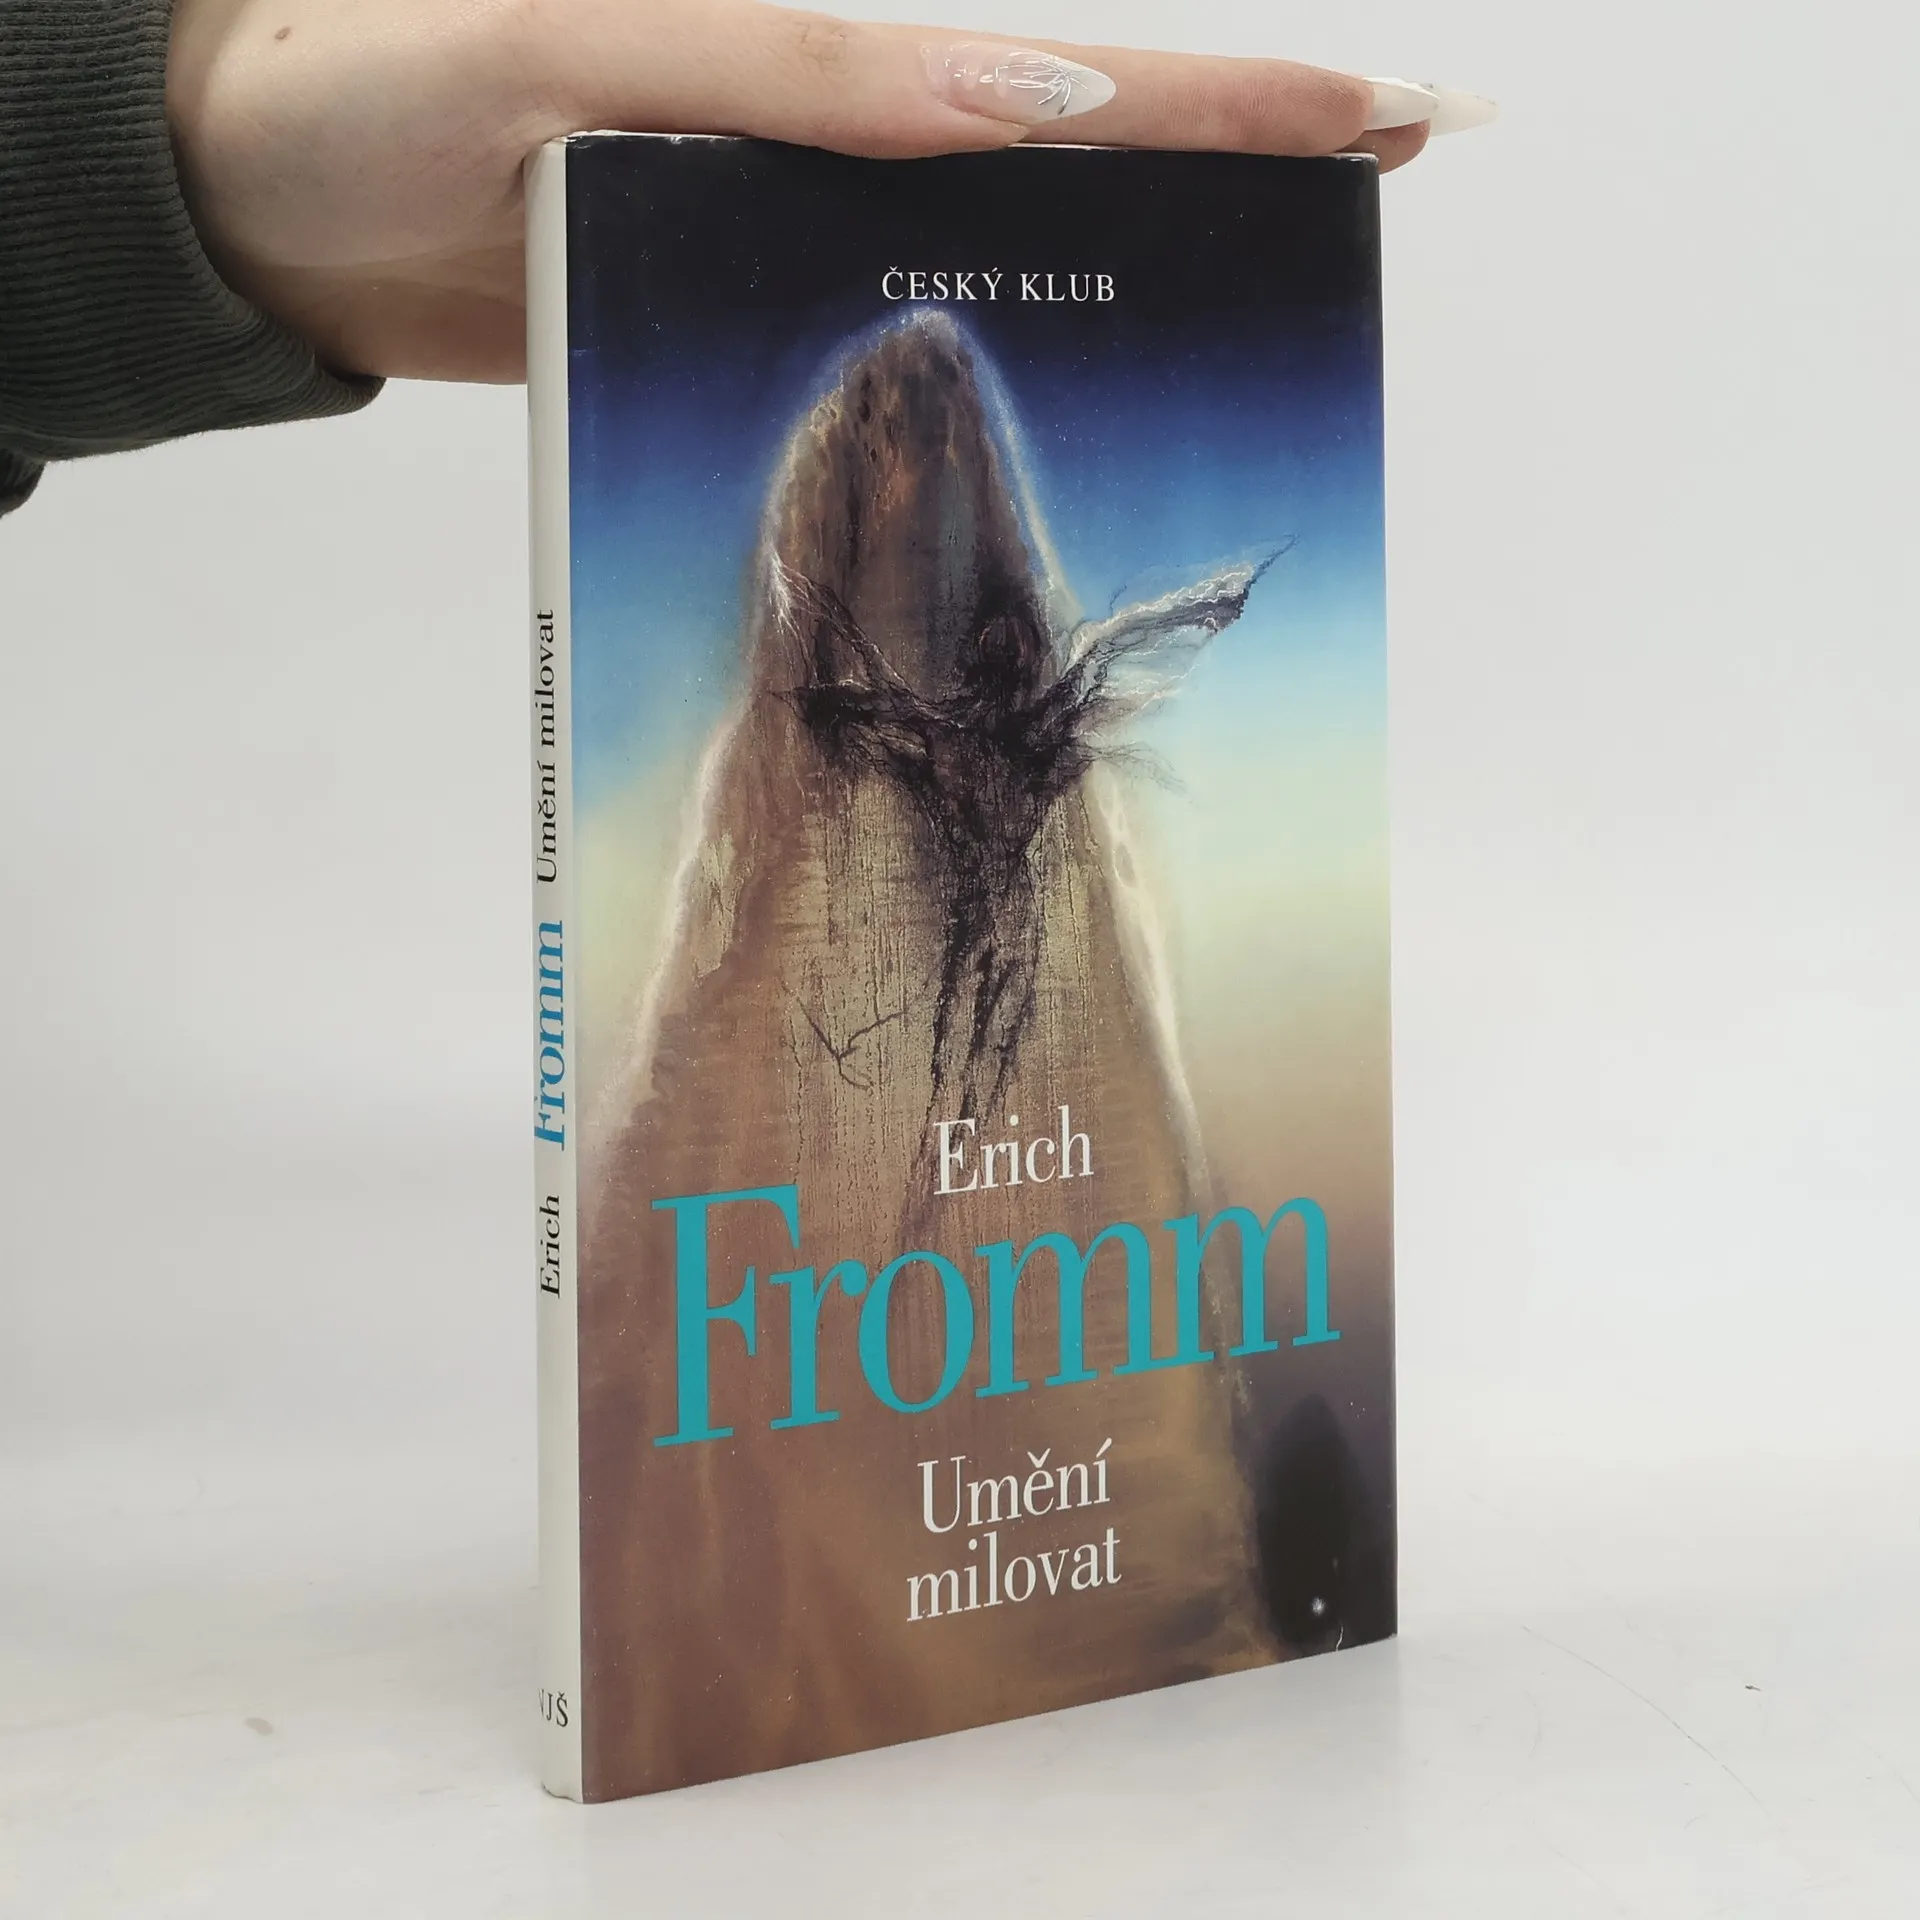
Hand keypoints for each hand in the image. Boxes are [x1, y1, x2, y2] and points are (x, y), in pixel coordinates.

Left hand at [168, 0, 1439, 383]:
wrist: (286, 209)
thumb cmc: (394, 94)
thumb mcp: (582, 43)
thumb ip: (793, 65)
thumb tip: (1018, 96)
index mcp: (829, 63)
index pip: (1073, 74)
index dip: (1238, 94)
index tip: (1397, 107)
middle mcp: (840, 145)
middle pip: (1078, 158)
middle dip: (1243, 162)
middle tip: (1401, 174)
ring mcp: (802, 242)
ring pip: (1004, 263)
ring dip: (1143, 280)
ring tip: (1286, 305)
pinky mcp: (747, 325)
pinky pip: (895, 355)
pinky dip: (987, 385)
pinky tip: (1057, 416)